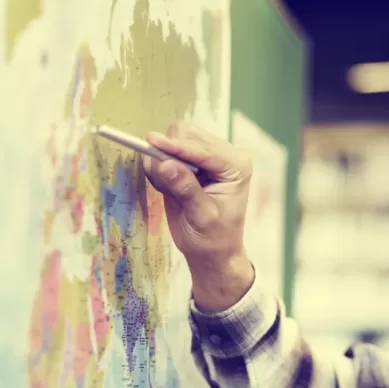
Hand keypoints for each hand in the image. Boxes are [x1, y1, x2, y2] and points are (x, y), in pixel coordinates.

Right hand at [143, 121, 254, 311]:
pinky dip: (160, 165)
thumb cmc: (213, 238)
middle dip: (168, 152)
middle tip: (161, 182)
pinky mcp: (191, 160)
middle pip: (187, 134)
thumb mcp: (201, 217)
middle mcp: (225, 154)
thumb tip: (164, 164)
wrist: (212, 251)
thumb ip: (185, 190)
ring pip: (174, 137)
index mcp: (236, 166)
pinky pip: (166, 151)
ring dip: (162, 158)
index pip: (202, 150)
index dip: (176, 147)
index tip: (151, 141)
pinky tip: (168, 188)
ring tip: (169, 190)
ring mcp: (207, 154)